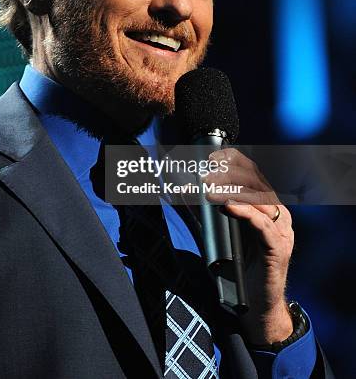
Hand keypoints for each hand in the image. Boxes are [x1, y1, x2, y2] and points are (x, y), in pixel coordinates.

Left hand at [203, 148, 293, 343]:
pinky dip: (244, 211)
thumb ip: (202, 212)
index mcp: (267, 207)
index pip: (254, 175)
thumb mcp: (217, 234)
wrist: (254, 305)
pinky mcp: (278, 248)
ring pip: (260, 200)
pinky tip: (227, 205)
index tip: (214, 156)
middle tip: (206, 171)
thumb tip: (181, 190)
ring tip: (209, 186)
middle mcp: (278, 215)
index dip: (235, 162)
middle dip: (229, 174)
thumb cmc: (238, 267)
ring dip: (232, 190)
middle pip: (256, 184)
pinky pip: (262, 224)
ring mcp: (281, 231)